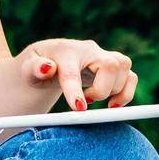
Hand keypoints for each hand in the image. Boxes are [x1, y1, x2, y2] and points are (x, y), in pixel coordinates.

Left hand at [23, 38, 137, 111]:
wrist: (46, 61)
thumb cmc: (35, 66)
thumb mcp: (26, 68)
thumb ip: (33, 68)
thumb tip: (46, 68)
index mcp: (65, 50)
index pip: (73, 71)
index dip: (76, 90)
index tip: (78, 109)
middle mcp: (89, 50)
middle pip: (111, 65)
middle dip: (102, 90)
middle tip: (86, 103)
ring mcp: (103, 56)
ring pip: (124, 67)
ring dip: (116, 90)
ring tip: (94, 100)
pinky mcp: (113, 66)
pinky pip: (131, 77)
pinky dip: (126, 93)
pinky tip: (111, 104)